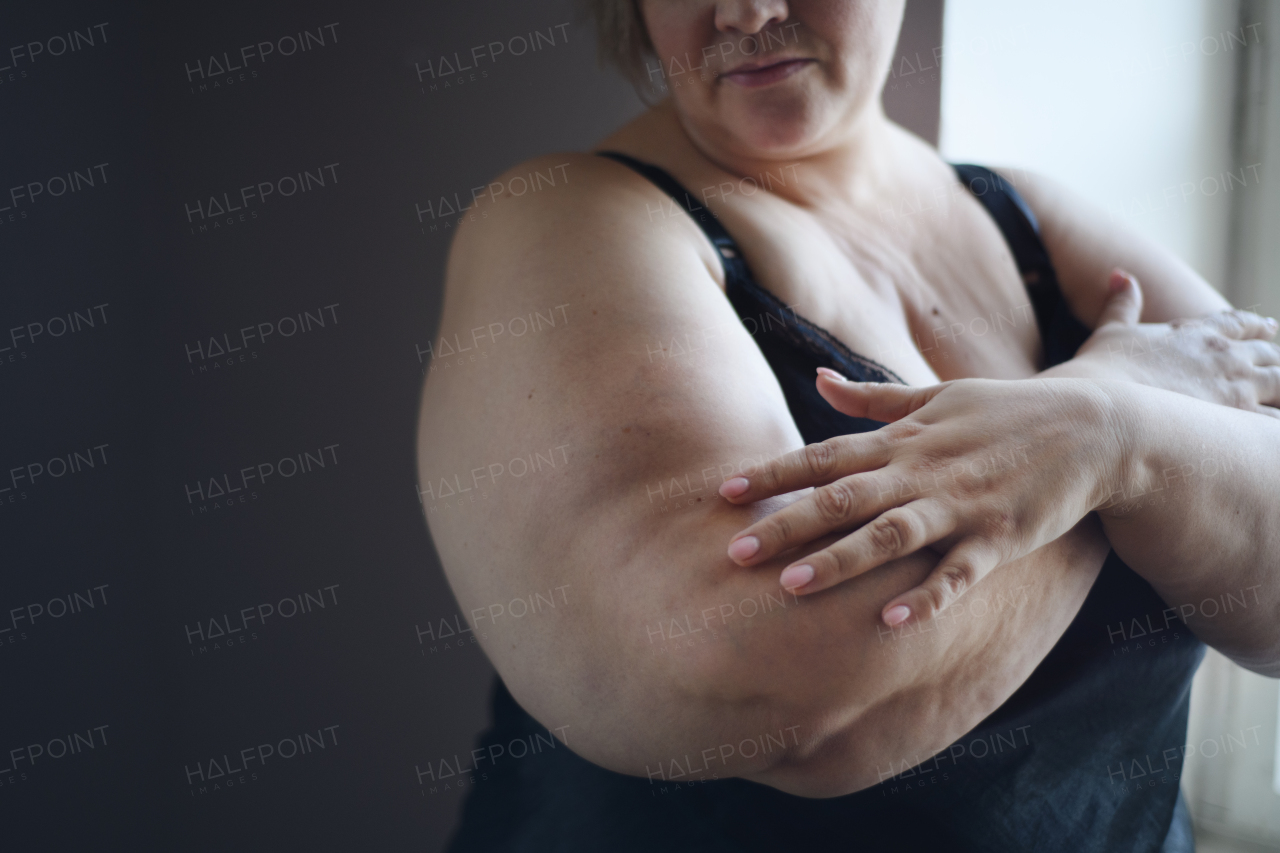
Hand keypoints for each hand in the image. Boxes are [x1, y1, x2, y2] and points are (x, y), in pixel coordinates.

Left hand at [718, 374, 1123, 625]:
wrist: (1094, 426)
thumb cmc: (1005, 411)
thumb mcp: (936, 394)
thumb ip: (871, 397)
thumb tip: (814, 379)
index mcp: (903, 439)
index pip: (824, 455)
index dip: (773, 473)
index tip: (724, 490)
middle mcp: (922, 470)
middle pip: (843, 498)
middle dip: (787, 524)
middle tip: (735, 550)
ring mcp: (961, 505)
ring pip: (890, 535)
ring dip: (840, 561)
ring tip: (792, 588)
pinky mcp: (999, 538)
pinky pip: (956, 573)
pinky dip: (925, 598)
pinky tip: (889, 622)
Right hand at [1069, 270, 1279, 416]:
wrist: (1105, 404)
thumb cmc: (1102, 370)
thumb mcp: (1110, 330)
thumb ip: (1121, 303)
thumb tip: (1119, 274)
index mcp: (1195, 333)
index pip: (1237, 322)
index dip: (1255, 325)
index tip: (1269, 327)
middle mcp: (1223, 354)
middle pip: (1268, 352)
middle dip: (1274, 358)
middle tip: (1277, 364)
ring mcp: (1236, 385)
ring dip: (1279, 388)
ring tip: (1277, 399)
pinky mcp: (1238, 416)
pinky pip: (1274, 420)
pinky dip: (1272, 425)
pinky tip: (1269, 433)